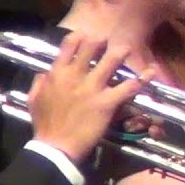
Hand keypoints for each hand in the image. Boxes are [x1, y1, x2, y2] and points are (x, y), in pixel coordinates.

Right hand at [28, 34, 146, 164]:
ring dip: (122, 53)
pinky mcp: (107, 102)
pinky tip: (151, 73)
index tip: (89, 36)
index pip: (70, 44)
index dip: (82, 36)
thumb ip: (39, 82)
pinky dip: (142, 79)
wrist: (56, 148)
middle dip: (104, 41)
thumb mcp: (34, 99)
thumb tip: (44, 72)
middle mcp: (75, 76)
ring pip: (112, 61)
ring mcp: (93, 88)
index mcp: (57, 74)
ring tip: (129, 49)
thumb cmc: (45, 124)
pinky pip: (129, 87)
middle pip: (93, 46)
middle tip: (111, 43)